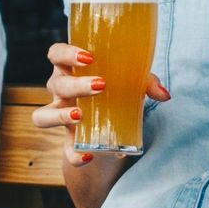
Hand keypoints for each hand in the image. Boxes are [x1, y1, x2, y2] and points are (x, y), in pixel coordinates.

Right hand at [33, 43, 169, 168]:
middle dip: (77, 84)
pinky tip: (88, 154)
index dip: (66, 53)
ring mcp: (61, 115)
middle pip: (57, 84)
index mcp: (71, 69)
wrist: (109, 123)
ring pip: (43, 116)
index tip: (88, 57)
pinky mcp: (69, 140)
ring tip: (81, 115)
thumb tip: (165, 95)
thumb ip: (146, 83)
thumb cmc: (115, 89)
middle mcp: (60, 90)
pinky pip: (64, 149)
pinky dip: (74, 154)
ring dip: (61, 115)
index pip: (56, 53)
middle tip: (101, 85)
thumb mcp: (130, 82)